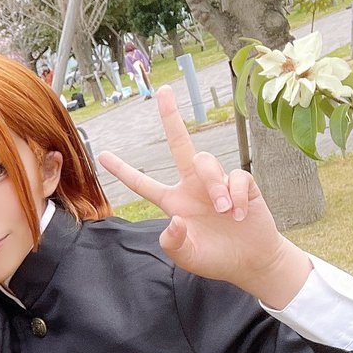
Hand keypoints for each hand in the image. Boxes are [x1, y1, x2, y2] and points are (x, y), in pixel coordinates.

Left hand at [98, 86, 311, 308]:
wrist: (251, 262)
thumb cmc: (215, 259)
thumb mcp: (188, 257)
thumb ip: (174, 243)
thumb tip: (175, 220)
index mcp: (174, 202)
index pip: (143, 184)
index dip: (123, 171)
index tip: (101, 155)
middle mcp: (192, 186)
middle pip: (179, 144)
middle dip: (171, 117)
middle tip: (163, 90)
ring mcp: (216, 183)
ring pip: (206, 161)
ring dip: (214, 186)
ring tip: (223, 212)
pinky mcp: (242, 184)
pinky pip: (236, 176)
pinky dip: (236, 195)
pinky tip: (239, 214)